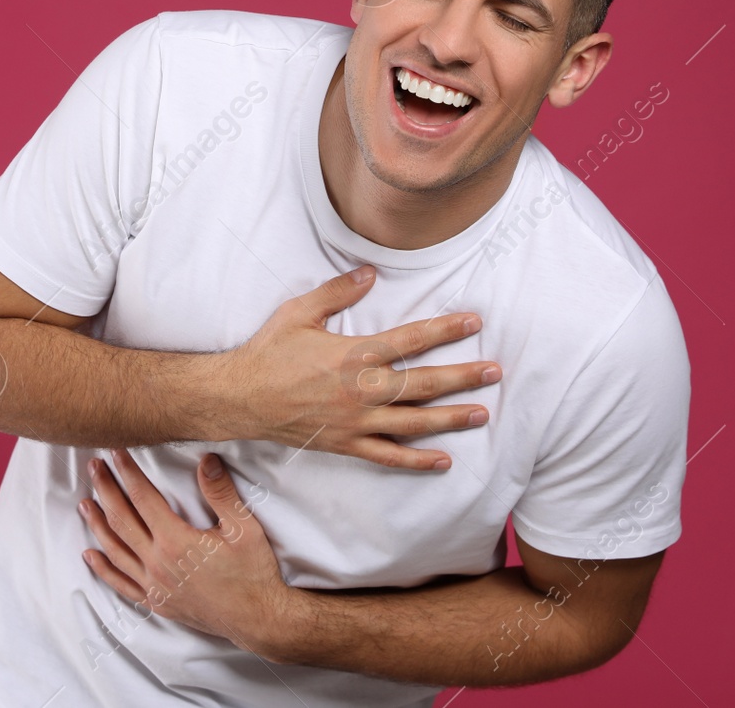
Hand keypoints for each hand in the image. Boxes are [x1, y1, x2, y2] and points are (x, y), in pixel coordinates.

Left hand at [79, 448, 294, 659]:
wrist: (257, 618)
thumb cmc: (253, 572)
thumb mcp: (243, 528)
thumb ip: (221, 493)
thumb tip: (206, 459)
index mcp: (176, 542)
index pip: (143, 498)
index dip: (128, 473)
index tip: (116, 453)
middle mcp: (158, 564)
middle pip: (122, 520)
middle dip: (106, 490)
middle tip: (94, 467)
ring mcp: (155, 585)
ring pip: (115, 550)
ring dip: (97, 525)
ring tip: (85, 504)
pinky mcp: (157, 602)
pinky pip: (122, 584)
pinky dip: (104, 569)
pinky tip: (90, 555)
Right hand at [209, 266, 500, 470]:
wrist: (240, 398)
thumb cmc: (268, 352)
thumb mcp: (298, 312)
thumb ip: (336, 292)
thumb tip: (370, 273)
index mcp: (353, 354)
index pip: (410, 340)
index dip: (444, 330)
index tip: (473, 323)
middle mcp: (361, 390)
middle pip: (423, 384)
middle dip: (462, 377)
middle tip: (494, 372)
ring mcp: (355, 421)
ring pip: (413, 422)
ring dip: (450, 418)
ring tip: (482, 414)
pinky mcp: (346, 443)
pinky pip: (388, 456)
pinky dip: (417, 460)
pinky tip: (443, 460)